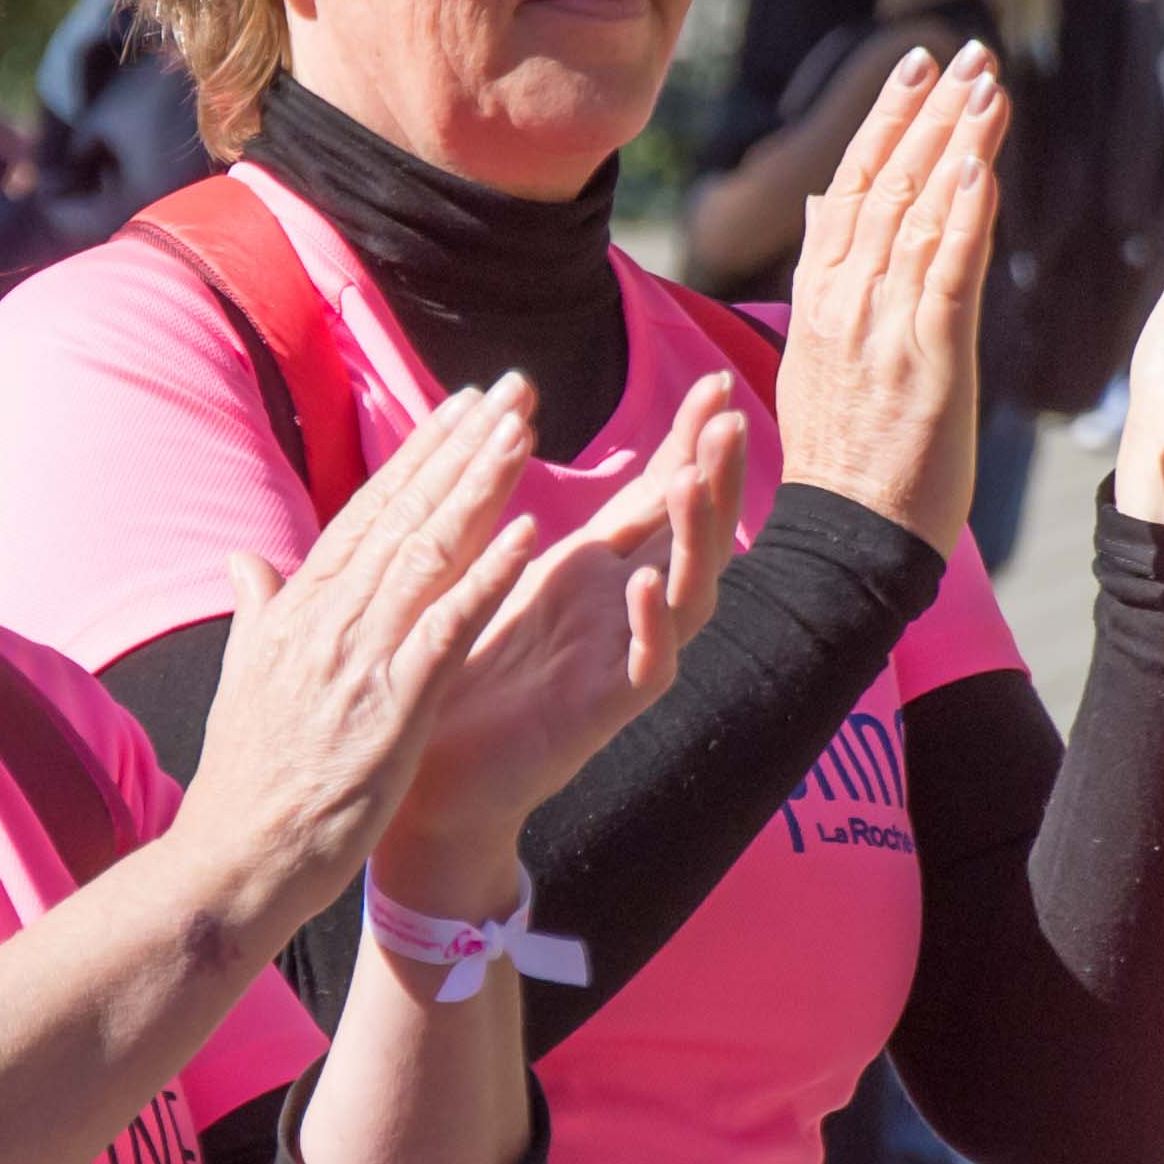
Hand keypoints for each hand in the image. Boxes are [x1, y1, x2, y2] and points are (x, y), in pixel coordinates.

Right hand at [173, 381, 545, 942]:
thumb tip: (246, 558)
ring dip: (482, 487)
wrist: (237, 858)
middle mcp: (327, 617)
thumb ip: (257, 610)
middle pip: (405, 512)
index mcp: (300, 607)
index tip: (463, 406)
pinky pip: (448, 627)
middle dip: (463, 446)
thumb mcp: (245, 679)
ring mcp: (358, 657)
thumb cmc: (249, 778)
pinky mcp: (391, 705)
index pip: (369, 512)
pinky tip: (529, 535)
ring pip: (429, 551)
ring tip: (525, 432)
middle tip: (515, 389)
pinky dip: (487, 577)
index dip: (421, 455)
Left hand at [381, 374, 751, 904]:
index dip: (690, 443)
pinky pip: (649, 668)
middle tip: (730, 413)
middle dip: (716, 474)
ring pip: (690, 593)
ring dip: (698, 536)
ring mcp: (619, 662)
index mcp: (596, 576)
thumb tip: (508, 437)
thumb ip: (520, 521)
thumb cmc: (459, 678)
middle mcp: (622, 614)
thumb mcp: (493, 578)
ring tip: (697, 478)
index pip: (660, 498)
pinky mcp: (602, 714)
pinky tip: (647, 582)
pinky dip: (653, 626)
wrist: (433, 782)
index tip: (717, 381)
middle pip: (694, 535)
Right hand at [778, 42, 1003, 552]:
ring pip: (922, 212)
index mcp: (819, 297)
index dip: (885, 121)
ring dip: (958, 141)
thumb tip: (822, 208)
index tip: (914, 68)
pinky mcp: (928, 357)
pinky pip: (949, 271)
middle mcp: (845, 299)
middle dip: (930, 111)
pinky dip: (966, 213)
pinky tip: (986, 163)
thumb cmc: (845, 457)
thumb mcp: (814, 356)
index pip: (851, 186)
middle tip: (966, 51)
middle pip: (888, 183)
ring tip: (989, 84)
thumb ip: (823, 276)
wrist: (848, 538)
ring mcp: (884, 326)